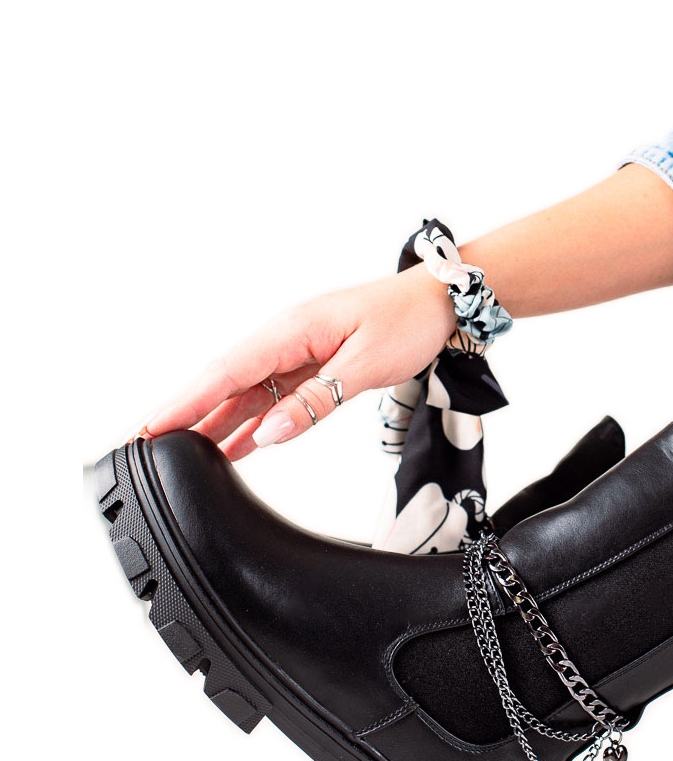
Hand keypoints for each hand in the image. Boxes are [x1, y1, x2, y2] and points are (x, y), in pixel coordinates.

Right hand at [143, 267, 455, 459]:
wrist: (440, 303)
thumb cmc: (407, 322)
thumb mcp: (365, 364)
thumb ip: (316, 401)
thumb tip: (270, 432)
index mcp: (291, 330)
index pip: (226, 370)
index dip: (186, 402)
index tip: (151, 428)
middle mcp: (285, 339)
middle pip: (225, 382)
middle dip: (185, 414)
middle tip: (146, 447)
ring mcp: (297, 353)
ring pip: (246, 393)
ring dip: (215, 423)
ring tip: (183, 457)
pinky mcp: (312, 365)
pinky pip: (273, 396)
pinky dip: (253, 422)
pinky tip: (236, 446)